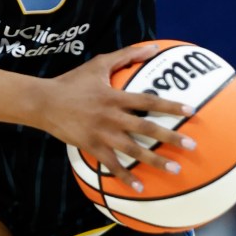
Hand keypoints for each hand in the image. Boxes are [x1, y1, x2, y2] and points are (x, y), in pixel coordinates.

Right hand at [40, 43, 197, 189]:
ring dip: (155, 160)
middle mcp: (111, 116)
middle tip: (192, 146)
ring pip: (133, 149)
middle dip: (170, 137)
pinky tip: (140, 188)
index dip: (170, 105)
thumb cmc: (73, 81)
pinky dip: (125, 176)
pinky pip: (111, 164)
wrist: (44, 102)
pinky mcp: (91, 146)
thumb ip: (126, 56)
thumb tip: (152, 47)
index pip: (148, 100)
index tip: (191, 110)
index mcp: (115, 96)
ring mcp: (101, 133)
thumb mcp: (99, 64)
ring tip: (175, 169)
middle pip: (146, 128)